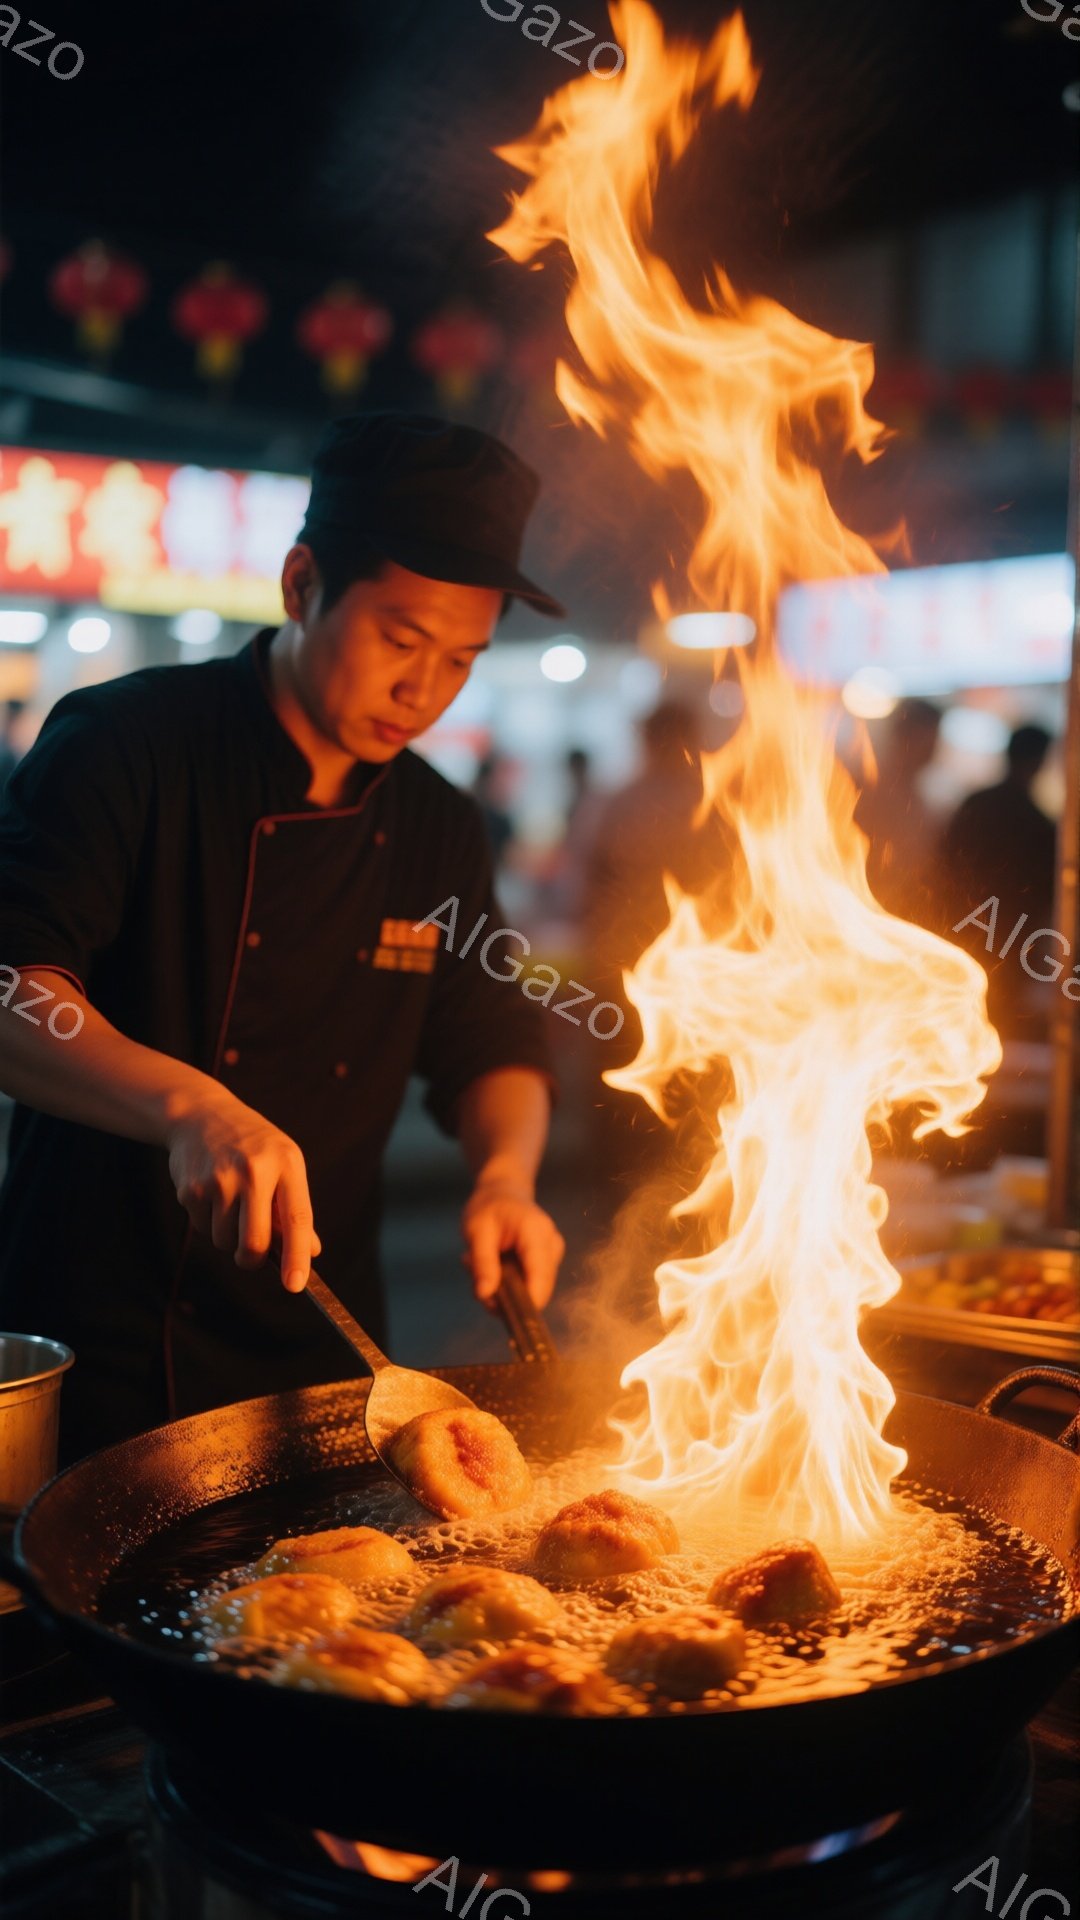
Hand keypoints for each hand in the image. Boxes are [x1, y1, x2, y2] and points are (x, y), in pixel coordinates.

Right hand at [166, 1093, 319, 1291]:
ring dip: (229, 1237)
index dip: (297, 1255)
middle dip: (253, 1259)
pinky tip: (211, 1194)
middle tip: (253, 1254)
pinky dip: (208, 1223)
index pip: (296, 1218)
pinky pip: (203, 1229)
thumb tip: (311, 1253)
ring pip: (226, 1242)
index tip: (295, 1285)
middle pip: (255, 1242)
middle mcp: (253, 1170)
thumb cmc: (252, 1145)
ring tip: (231, 1205)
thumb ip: (295, 1207)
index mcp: (285, 1163)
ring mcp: (219, 1180)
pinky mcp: (191, 1188)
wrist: (200, 1113)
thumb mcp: (283, 1162)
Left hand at [460, 1178, 564, 1311]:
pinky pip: (531, 1282)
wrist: (504, 1190)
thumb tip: (485, 1295)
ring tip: (481, 1267)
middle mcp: (552, 1244)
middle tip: (476, 1279)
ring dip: (505, 1288)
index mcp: (536, 1233)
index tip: (498, 1311)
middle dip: (506, 1294)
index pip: (540, 1278)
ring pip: (534, 1289)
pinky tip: (494, 1266)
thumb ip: (482, 1263)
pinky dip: (511, 1282)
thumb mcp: (476, 1231)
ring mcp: (554, 1252)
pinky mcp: (549, 1260)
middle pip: (539, 1288)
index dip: (525, 1304)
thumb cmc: (488, 1206)